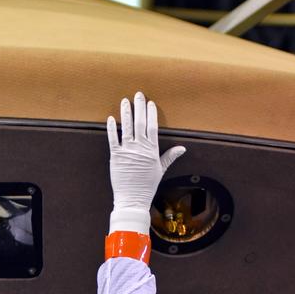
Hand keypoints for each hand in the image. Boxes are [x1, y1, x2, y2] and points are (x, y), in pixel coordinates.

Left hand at [107, 92, 185, 234]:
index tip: (150, 103)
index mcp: (152, 150)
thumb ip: (170, 156)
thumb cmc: (147, 185)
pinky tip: (111, 118)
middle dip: (139, 107)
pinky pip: (113, 139)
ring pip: (126, 127)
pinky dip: (112, 128)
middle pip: (140, 123)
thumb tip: (182, 148)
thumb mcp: (161, 170)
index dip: (151, 114)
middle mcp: (140, 148)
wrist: (132, 199)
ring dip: (126, 113)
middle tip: (138, 95)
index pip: (152, 127)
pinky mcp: (115, 156)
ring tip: (124, 101)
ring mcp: (127, 151)